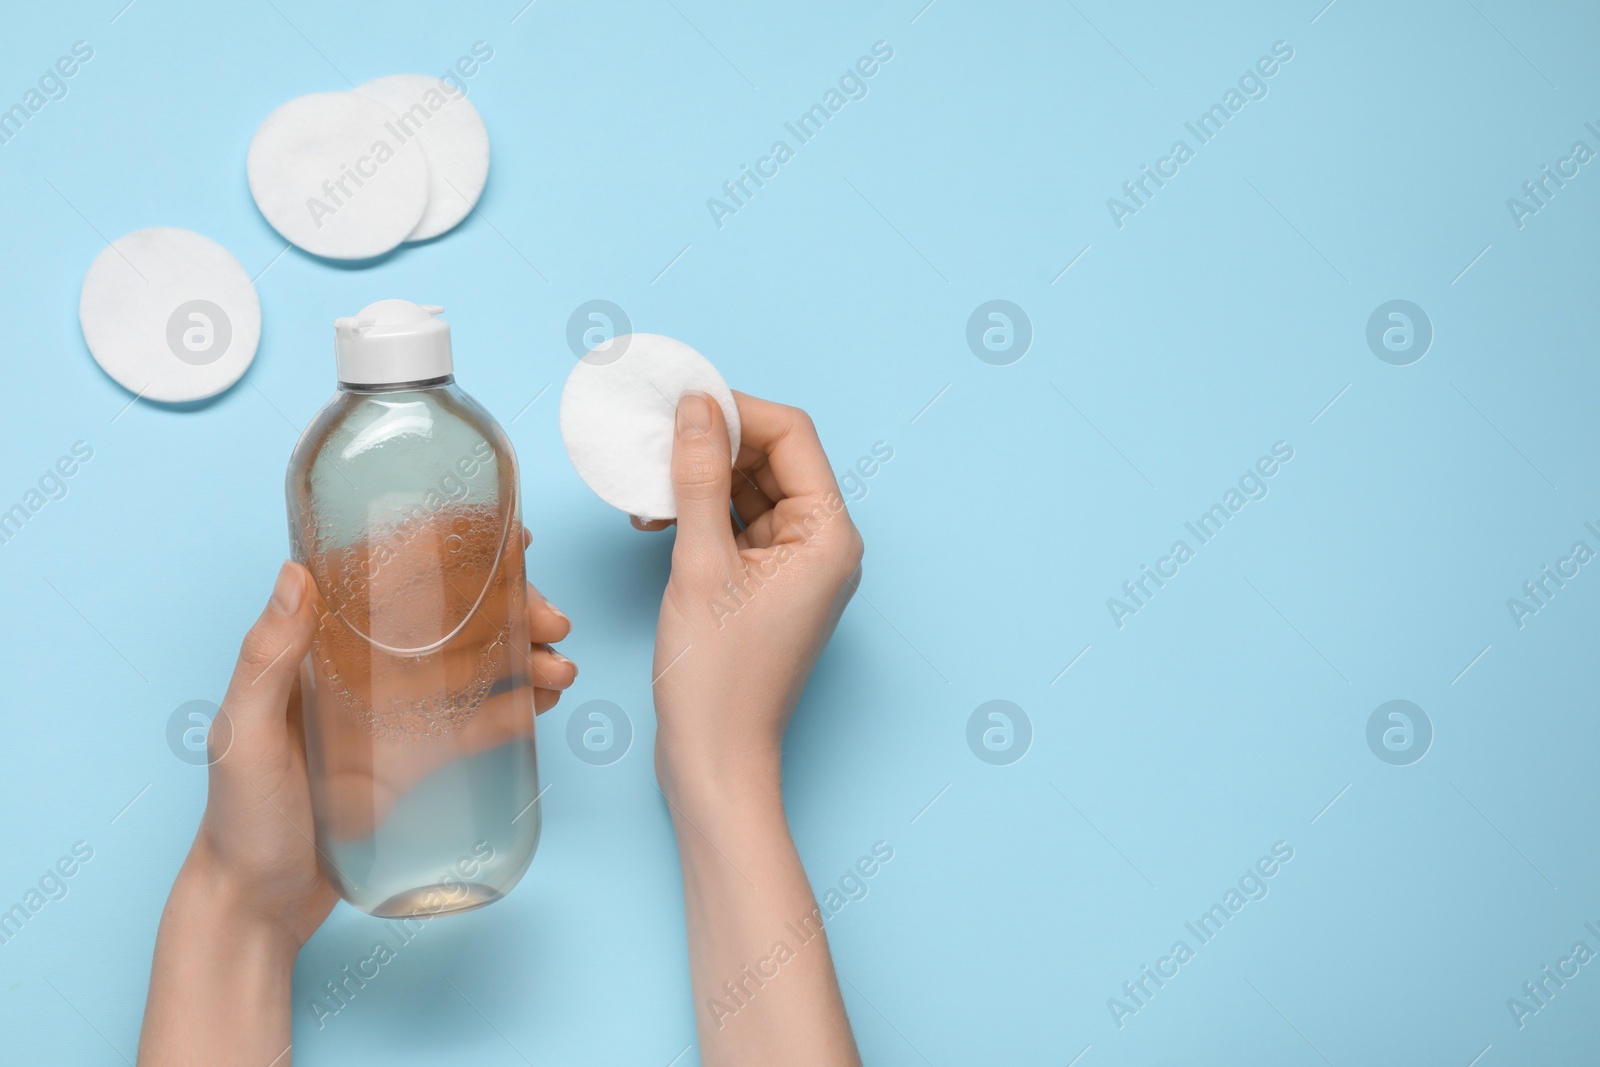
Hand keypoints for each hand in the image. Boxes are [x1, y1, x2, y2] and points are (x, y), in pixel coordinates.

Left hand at [191, 553, 574, 940]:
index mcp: (320, 648)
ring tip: (562, 670)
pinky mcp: (416, 757)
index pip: (393, 577)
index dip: (454, 550)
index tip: (509, 540)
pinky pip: (475, 719)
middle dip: (512, 608)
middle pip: (450, 617)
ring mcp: (393, 713)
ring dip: (525, 654)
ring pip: (474, 663)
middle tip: (554, 622)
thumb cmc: (237, 819)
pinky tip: (546, 700)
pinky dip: (517, 704)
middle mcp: (361, 669)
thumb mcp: (242, 737)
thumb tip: (296, 573)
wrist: (256, 906)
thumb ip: (264, 660)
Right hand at [638, 391, 862, 811]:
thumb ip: (696, 479)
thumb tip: (695, 409)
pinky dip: (698, 513)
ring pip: (749, 489)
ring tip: (646, 488)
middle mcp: (823, 544)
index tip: (679, 402)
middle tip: (653, 439)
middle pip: (772, 458)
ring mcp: (795, 566)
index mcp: (828, 534)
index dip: (736, 410)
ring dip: (698, 479)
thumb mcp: (700, 565)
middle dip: (712, 444)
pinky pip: (736, 525)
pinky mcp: (766, 584)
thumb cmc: (717, 677)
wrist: (714, 759)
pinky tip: (655, 520)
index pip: (791, 435)